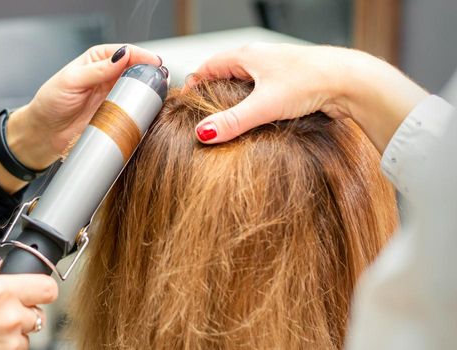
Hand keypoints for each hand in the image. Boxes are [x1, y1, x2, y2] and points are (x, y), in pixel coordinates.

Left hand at [0, 44, 161, 192]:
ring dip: (150, 90)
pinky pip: (134, 108)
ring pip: (139, 88)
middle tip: (162, 78)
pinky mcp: (116, 114)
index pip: (126, 52)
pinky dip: (143, 108)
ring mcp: (113, 95)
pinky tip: (151, 108)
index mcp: (97, 59)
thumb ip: (97, 69)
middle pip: (137, 69)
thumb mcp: (71, 81)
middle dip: (150, 72)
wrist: (44, 133)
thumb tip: (121, 56)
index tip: (154, 63)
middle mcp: (108, 75)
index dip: (142, 56)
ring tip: (160, 92)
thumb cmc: (51, 103)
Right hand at [0, 257, 57, 349]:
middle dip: (23, 312)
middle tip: (2, 311)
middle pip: (38, 313)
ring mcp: (8, 342)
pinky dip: (4, 347)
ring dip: (13, 333)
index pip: (47, 287)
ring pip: (26, 335)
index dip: (41, 288)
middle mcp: (10, 318)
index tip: (35, 289)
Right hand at [187, 43, 427, 151]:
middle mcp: (261, 57)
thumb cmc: (311, 81)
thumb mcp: (264, 106)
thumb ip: (232, 121)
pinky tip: (257, 119)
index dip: (195, 82)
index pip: (209, 65)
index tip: (186, 100)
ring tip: (227, 118)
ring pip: (246, 82)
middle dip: (212, 91)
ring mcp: (277, 69)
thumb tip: (202, 133)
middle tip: (202, 113)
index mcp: (247, 55)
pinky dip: (255, 102)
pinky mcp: (292, 81)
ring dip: (235, 98)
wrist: (351, 80)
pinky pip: (264, 90)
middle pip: (226, 72)